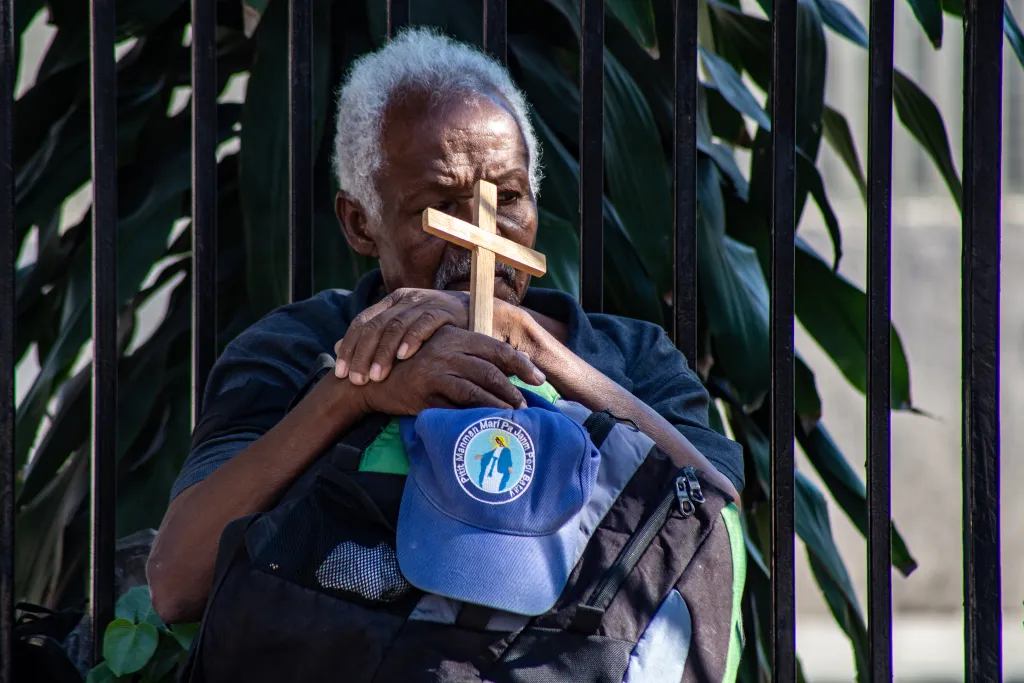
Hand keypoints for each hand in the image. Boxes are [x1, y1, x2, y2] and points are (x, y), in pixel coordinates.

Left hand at [334, 288, 526, 384]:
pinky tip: (404, 357)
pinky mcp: (444, 310)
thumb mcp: (402, 334)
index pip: (361, 322)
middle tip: (357, 380)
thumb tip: (335, 348)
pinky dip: (413, 339)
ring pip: (396, 326)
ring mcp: (424, 303)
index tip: (340, 373)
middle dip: (362, 354)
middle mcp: (404, 299)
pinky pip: (425, 323)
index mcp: (390, 302)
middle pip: (375, 326)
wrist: (479, 315)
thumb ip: (373, 340)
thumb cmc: (436, 331)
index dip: (349, 347)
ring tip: (377, 376)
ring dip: (384, 352)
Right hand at [356, 325, 545, 414]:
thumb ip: (468, 356)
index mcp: (454, 336)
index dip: (520, 363)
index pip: (495, 348)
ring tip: (513, 417)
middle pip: (491, 369)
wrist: (371, 378)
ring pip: (478, 388)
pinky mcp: (426, 392)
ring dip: (499, 404)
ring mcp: (436, 371)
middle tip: (527, 405)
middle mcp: (447, 350)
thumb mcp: (440, 352)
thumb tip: (508, 367)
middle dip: (513, 389)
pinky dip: (476, 414)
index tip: (537, 377)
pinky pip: (457, 405)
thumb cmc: (412, 367)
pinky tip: (488, 422)